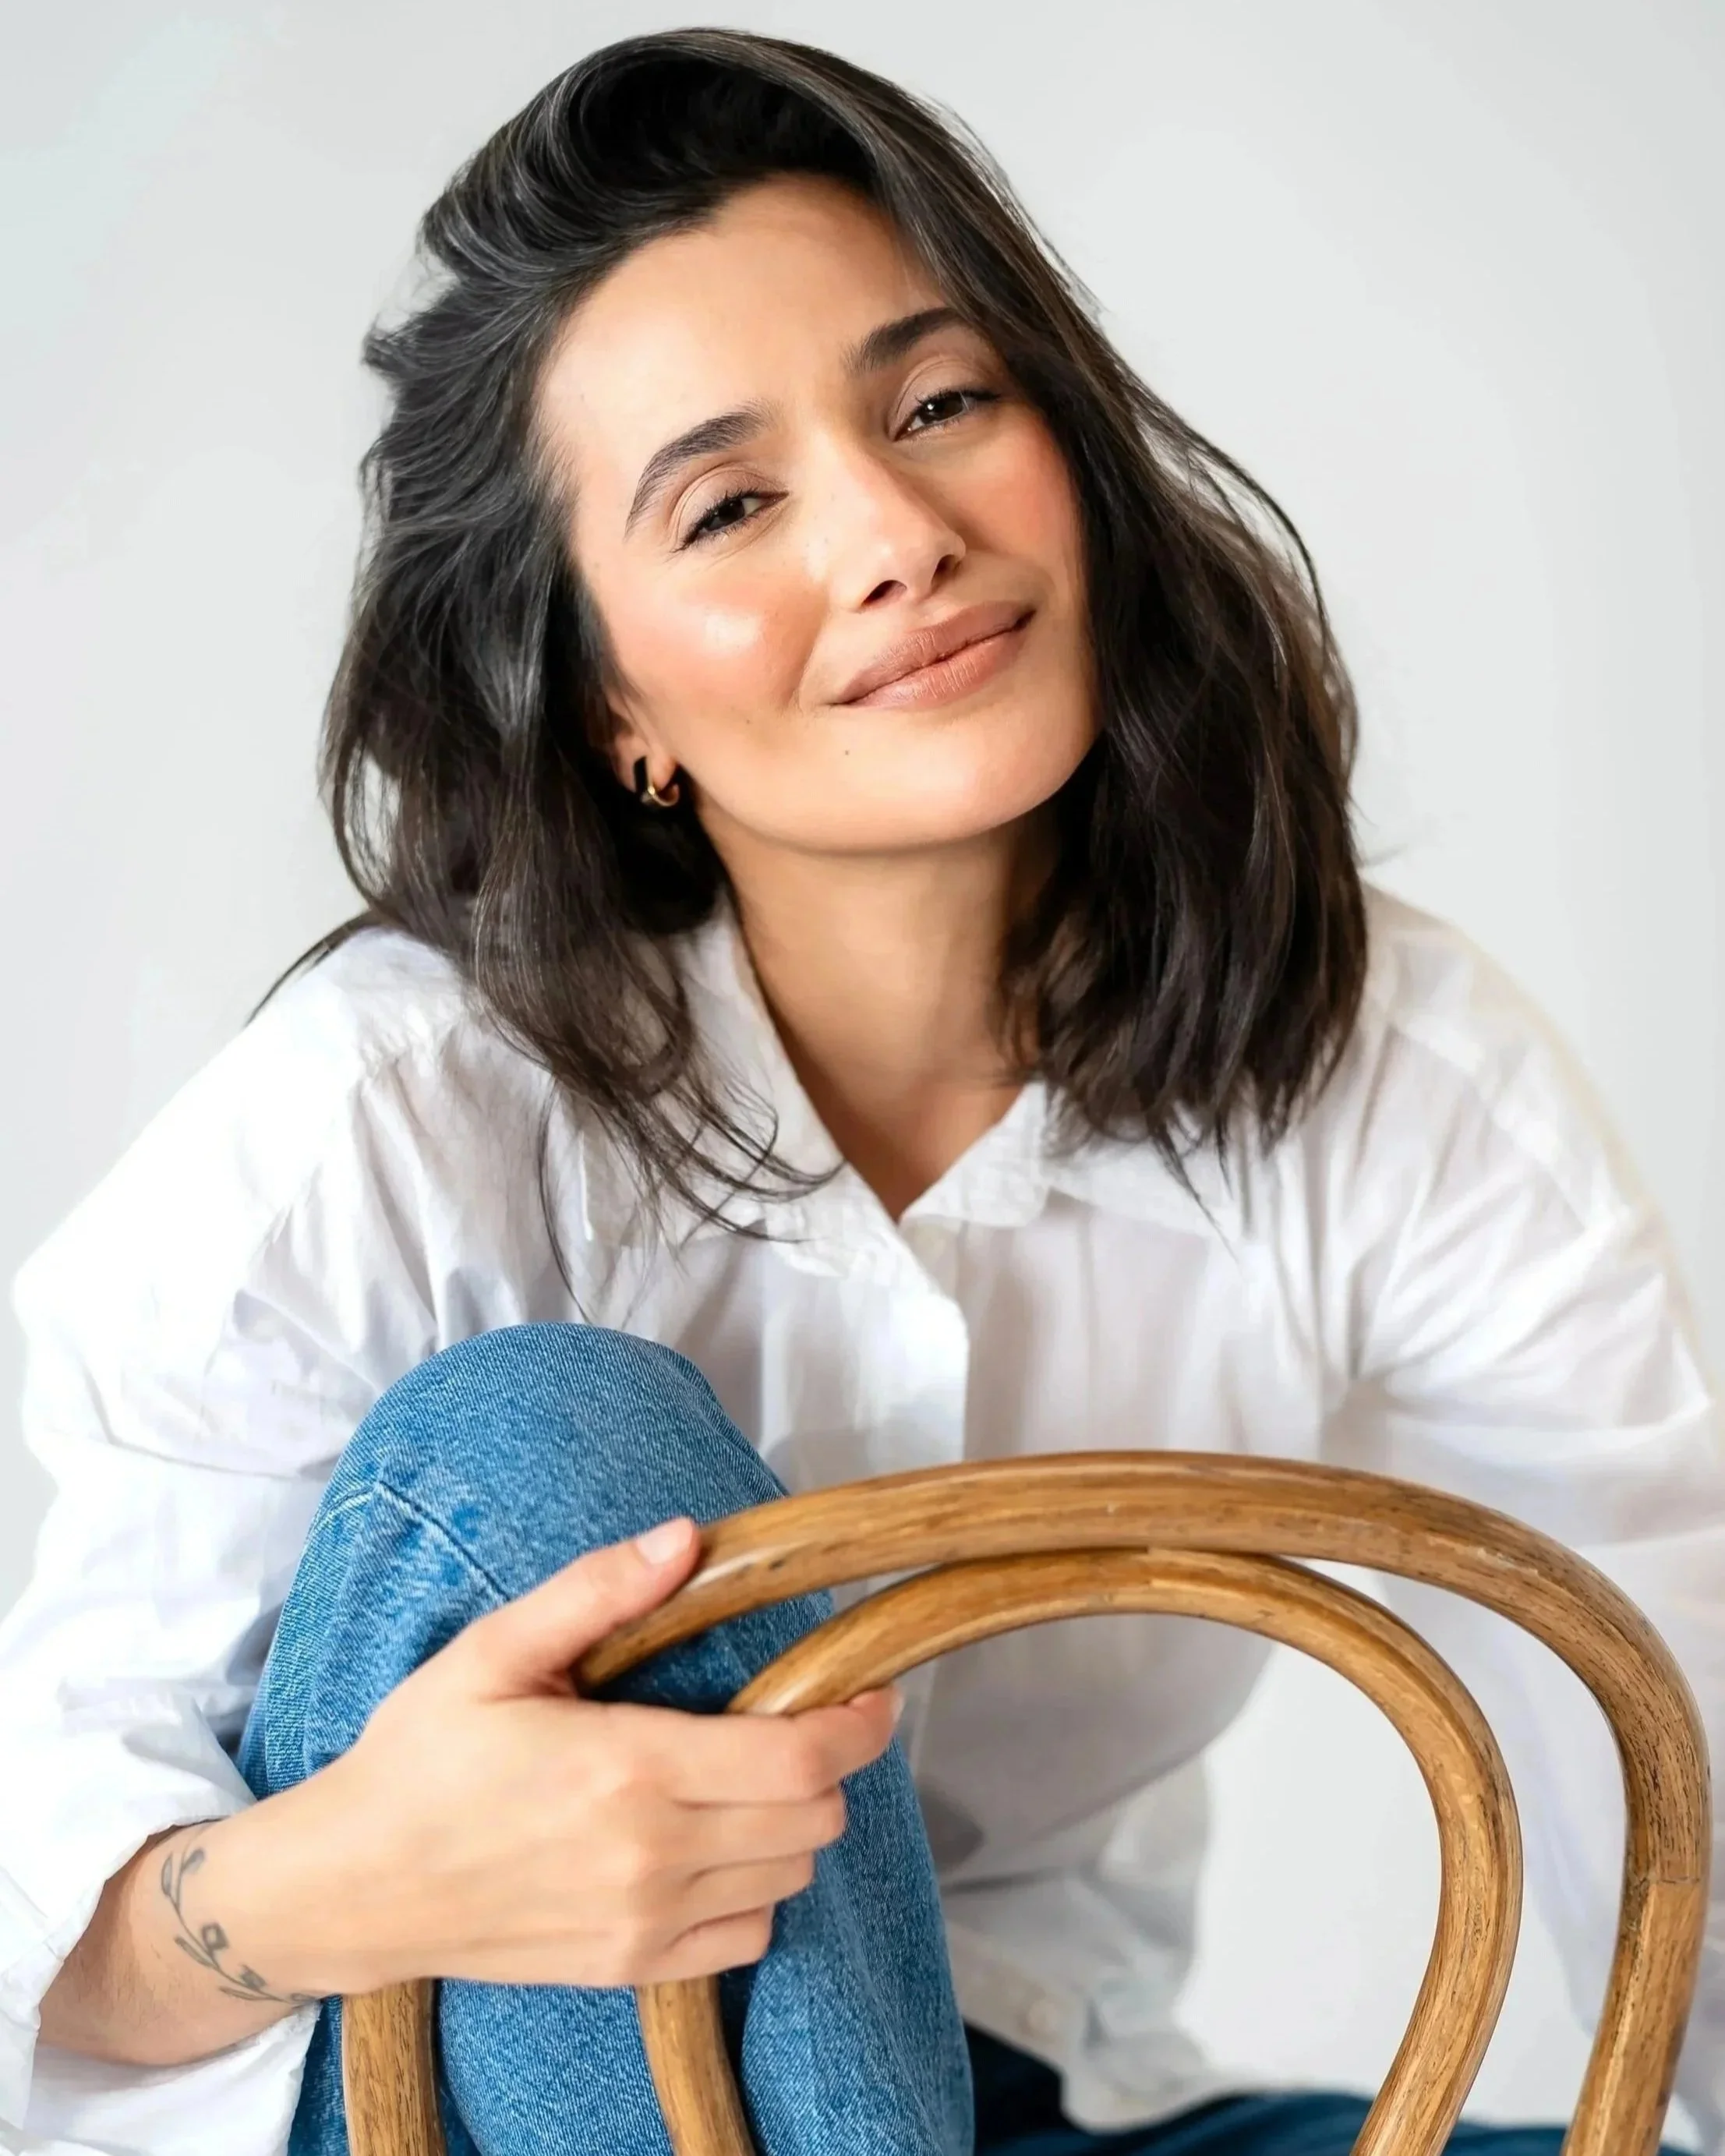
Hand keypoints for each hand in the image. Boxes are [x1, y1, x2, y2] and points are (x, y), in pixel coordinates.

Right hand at [298, 1516, 901, 1992]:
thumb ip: (598, 1592)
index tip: (871, 1692)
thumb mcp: (493, 1651)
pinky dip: (757, 1890)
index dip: (858, 1725)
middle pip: (812, 1821)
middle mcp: (651, 1855)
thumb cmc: (418, 1758)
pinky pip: (746, 1936)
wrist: (351, 1885)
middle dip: (828, 1764)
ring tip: (747, 1776)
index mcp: (628, 1768)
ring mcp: (644, 1921)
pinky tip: (714, 1844)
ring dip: (793, 1824)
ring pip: (788, 1876)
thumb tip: (686, 1538)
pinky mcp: (630, 1965)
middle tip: (797, 1719)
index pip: (799, 1760)